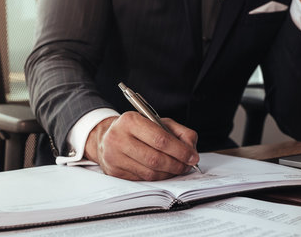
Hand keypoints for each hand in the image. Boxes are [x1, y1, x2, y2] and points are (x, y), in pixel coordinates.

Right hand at [84, 112, 199, 180]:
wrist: (108, 137)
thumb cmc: (137, 129)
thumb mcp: (157, 121)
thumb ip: (179, 132)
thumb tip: (191, 149)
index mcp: (130, 120)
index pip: (160, 139)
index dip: (180, 150)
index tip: (192, 156)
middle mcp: (118, 138)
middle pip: (155, 158)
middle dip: (176, 164)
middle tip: (187, 165)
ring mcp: (113, 157)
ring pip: (150, 172)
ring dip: (169, 173)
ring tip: (178, 168)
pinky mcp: (114, 172)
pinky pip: (142, 179)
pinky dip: (158, 178)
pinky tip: (164, 172)